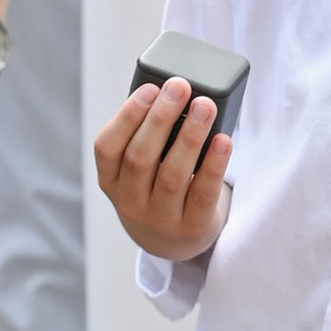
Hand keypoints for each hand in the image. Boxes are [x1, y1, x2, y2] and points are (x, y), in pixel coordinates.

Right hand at [93, 77, 232, 258]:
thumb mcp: (138, 172)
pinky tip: (223, 141)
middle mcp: (130, 202)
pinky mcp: (192, 228)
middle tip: (180, 87)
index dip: (127, 116)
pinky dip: (214, 165)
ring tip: (205, 106)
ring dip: (190, 136)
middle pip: (141, 157)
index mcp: (111, 180)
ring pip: (172, 174)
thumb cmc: (156, 190)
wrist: (173, 243)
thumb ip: (146, 139)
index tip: (150, 88)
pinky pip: (203, 193)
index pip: (107, 147)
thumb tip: (174, 94)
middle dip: (161, 118)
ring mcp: (160, 219)